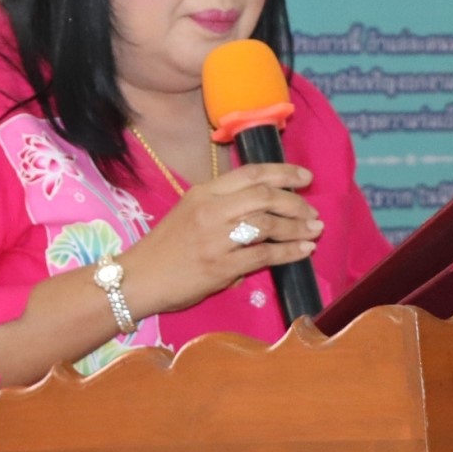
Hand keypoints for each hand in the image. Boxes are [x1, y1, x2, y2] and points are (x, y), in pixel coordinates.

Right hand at [117, 163, 320, 315]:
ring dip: (297, 227)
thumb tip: (262, 207)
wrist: (138, 279)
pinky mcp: (221, 266)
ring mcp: (216, 239)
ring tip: (314, 230)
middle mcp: (210, 210)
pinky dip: (289, 252)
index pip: (250, 173)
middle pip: (264, 196)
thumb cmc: (164, 248)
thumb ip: (221, 205)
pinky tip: (304, 251)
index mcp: (203, 193)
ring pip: (268, 224)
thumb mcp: (188, 212)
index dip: (283, 172)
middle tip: (312, 211)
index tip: (304, 176)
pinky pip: (264, 255)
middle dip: (295, 201)